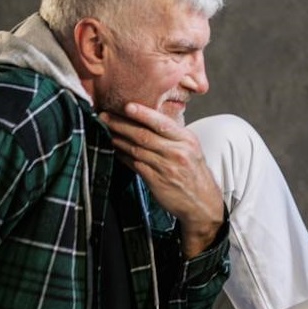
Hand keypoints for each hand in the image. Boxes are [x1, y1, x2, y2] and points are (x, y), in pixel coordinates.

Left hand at [99, 103, 225, 255]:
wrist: (202, 203)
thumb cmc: (194, 173)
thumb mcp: (191, 148)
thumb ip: (172, 134)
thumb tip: (148, 118)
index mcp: (186, 140)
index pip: (162, 123)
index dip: (143, 114)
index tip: (127, 106)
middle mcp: (177, 152)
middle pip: (144, 135)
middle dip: (121, 124)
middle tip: (105, 116)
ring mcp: (167, 168)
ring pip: (137, 149)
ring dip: (118, 139)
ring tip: (107, 131)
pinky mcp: (157, 182)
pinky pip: (136, 165)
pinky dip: (124, 156)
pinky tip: (116, 150)